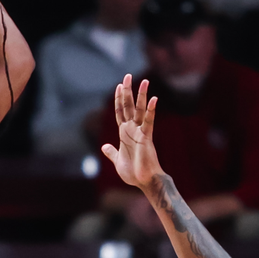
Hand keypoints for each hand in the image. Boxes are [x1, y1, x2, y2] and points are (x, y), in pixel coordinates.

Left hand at [99, 73, 163, 190]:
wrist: (144, 182)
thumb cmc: (133, 173)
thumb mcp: (117, 161)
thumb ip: (111, 152)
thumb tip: (104, 146)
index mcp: (124, 133)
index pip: (120, 112)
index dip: (118, 99)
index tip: (118, 85)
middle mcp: (132, 129)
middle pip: (129, 106)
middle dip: (128, 91)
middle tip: (128, 75)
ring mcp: (140, 132)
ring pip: (140, 110)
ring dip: (142, 96)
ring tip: (144, 81)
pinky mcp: (146, 138)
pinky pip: (149, 122)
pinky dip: (152, 111)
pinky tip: (154, 99)